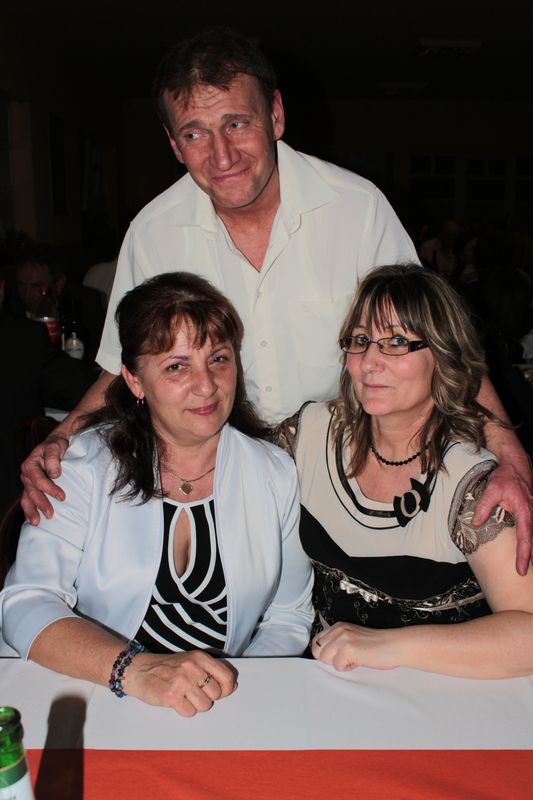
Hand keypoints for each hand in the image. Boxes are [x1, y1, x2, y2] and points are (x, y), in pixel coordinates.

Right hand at [20, 433, 69, 524]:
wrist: (56, 443)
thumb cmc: (56, 445)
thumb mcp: (55, 447)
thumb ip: (53, 459)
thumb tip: (54, 474)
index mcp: (30, 465)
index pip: (39, 480)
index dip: (50, 489)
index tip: (62, 497)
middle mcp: (27, 475)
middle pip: (32, 492)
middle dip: (40, 504)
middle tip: (50, 515)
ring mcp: (28, 482)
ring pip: (27, 498)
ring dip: (31, 511)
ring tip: (36, 523)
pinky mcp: (33, 487)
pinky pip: (28, 499)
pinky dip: (29, 510)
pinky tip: (32, 520)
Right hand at [123, 650, 236, 715]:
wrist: (138, 670)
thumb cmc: (166, 667)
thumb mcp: (190, 661)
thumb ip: (211, 671)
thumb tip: (232, 686)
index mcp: (199, 657)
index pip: (226, 676)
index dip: (226, 689)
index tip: (220, 692)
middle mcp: (192, 667)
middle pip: (216, 694)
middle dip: (207, 697)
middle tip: (193, 692)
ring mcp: (182, 682)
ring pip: (204, 705)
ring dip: (195, 705)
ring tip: (183, 696)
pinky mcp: (171, 696)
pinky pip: (190, 712)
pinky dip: (184, 710)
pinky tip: (175, 701)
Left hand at [311, 622, 397, 671]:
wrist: (394, 645)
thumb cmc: (377, 645)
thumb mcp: (353, 638)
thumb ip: (338, 642)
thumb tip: (324, 655)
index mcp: (338, 626)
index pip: (316, 641)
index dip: (325, 653)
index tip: (336, 656)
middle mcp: (339, 630)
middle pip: (317, 651)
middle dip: (330, 659)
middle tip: (347, 658)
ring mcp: (343, 639)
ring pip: (325, 659)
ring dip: (339, 663)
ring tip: (354, 659)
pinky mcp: (348, 649)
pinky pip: (337, 666)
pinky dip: (348, 668)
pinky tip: (359, 661)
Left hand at [472, 461, 532, 575]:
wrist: (516, 466)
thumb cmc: (505, 478)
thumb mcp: (492, 489)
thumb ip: (484, 506)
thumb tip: (476, 522)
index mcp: (525, 512)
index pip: (525, 538)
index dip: (523, 554)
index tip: (520, 568)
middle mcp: (532, 515)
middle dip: (530, 558)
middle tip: (523, 573)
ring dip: (531, 550)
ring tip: (526, 566)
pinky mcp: (531, 513)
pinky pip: (532, 530)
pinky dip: (530, 541)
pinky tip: (527, 550)